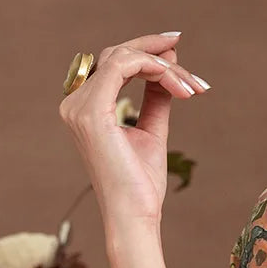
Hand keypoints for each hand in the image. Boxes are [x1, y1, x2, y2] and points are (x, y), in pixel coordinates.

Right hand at [57, 30, 209, 228]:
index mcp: (85, 108)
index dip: (148, 54)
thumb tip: (168, 66)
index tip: (179, 55)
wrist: (135, 215)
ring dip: (164, 67)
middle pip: (117, 54)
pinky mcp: (91, 112)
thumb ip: (156, 98)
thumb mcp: (152, 131)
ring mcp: (79, 106)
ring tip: (192, 87)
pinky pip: (123, 66)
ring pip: (123, 58)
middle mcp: (75, 103)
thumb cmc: (141, 183)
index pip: (114, 65)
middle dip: (157, 52)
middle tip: (186, 54)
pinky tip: (180, 87)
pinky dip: (154, 69)